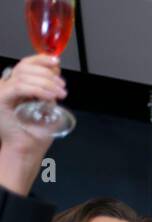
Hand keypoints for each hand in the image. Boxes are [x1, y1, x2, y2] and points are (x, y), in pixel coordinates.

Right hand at [0, 55, 64, 193]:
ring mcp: (1, 90)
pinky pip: (20, 87)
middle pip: (25, 68)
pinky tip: (51, 97)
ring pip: (24, 76)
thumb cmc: (35, 131)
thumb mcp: (45, 104)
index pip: (25, 64)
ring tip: (60, 93)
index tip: (57, 63)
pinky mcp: (1, 98)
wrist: (26, 148)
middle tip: (62, 87)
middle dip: (48, 75)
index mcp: (14, 84)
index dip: (41, 60)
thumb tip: (56, 71)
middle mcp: (5, 84)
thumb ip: (47, 87)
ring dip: (47, 83)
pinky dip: (38, 90)